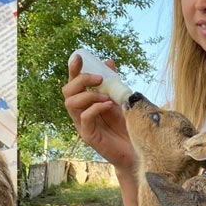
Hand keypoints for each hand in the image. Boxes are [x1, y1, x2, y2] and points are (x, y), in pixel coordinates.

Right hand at [62, 55, 135, 171]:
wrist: (138, 150)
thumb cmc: (128, 125)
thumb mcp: (121, 99)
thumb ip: (113, 83)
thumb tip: (108, 62)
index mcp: (87, 102)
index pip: (74, 83)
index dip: (73, 69)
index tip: (78, 56)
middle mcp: (81, 112)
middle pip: (67, 92)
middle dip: (80, 80)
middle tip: (99, 78)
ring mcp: (83, 125)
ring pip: (71, 104)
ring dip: (88, 95)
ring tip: (106, 96)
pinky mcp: (89, 136)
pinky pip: (84, 118)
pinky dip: (95, 108)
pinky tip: (108, 105)